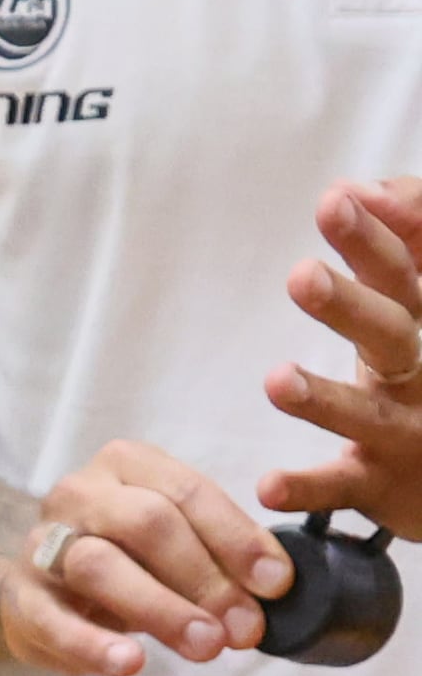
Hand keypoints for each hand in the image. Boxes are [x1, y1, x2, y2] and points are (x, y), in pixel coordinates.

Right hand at [0, 439, 285, 675]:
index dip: (237, 539)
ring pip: (99, 565)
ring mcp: (42, 544)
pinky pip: (51, 619)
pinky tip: (129, 664)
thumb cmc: (127, 555)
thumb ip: (218, 555)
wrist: (39, 580)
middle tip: (245, 628)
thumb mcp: (175, 538)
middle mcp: (80, 493)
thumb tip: (271, 592)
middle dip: (205, 578)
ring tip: (205, 647)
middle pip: (146, 524)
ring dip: (160, 609)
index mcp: (128, 465)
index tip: (277, 585)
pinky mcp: (18, 596)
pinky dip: (92, 644)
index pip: (188, 492)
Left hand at [265, 176, 421, 537]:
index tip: (339, 198)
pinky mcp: (382, 485)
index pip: (406, 270)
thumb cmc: (420, 376)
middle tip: (301, 276)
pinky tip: (268, 485)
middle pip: (391, 331)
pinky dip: (307, 487)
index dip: (380, 237)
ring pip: (366, 413)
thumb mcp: (414, 307)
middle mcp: (421, 372)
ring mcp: (404, 431)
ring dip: (324, 399)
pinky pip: (341, 488)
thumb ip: (397, 244)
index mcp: (421, 322)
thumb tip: (357, 187)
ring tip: (277, 381)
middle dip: (349, 305)